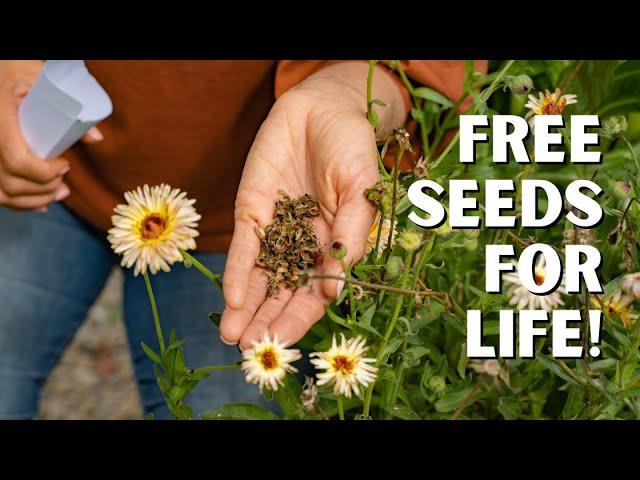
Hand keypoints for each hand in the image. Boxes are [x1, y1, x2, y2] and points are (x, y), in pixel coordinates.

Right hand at [0, 60, 102, 210]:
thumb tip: (97, 138)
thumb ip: (69, 106)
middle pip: (11, 181)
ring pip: (3, 193)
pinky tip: (41, 202)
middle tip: (65, 184)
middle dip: (44, 188)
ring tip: (60, 193)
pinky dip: (20, 203)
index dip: (43, 172)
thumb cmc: (13, 71)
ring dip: (35, 199)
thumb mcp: (39, 78)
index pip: (16, 159)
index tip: (65, 166)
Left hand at [220, 62, 406, 348]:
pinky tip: (231, 297)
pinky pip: (244, 246)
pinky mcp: (252, 210)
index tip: (282, 344)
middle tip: (249, 350)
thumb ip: (350, 237)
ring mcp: (276, 230)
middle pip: (282, 292)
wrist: (322, 108)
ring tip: (232, 336)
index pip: (314, 294)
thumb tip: (335, 291)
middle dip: (265, 321)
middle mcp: (302, 246)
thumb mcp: (361, 192)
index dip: (299, 319)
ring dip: (246, 306)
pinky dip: (238, 271)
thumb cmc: (352, 148)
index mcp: (334, 247)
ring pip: (259, 276)